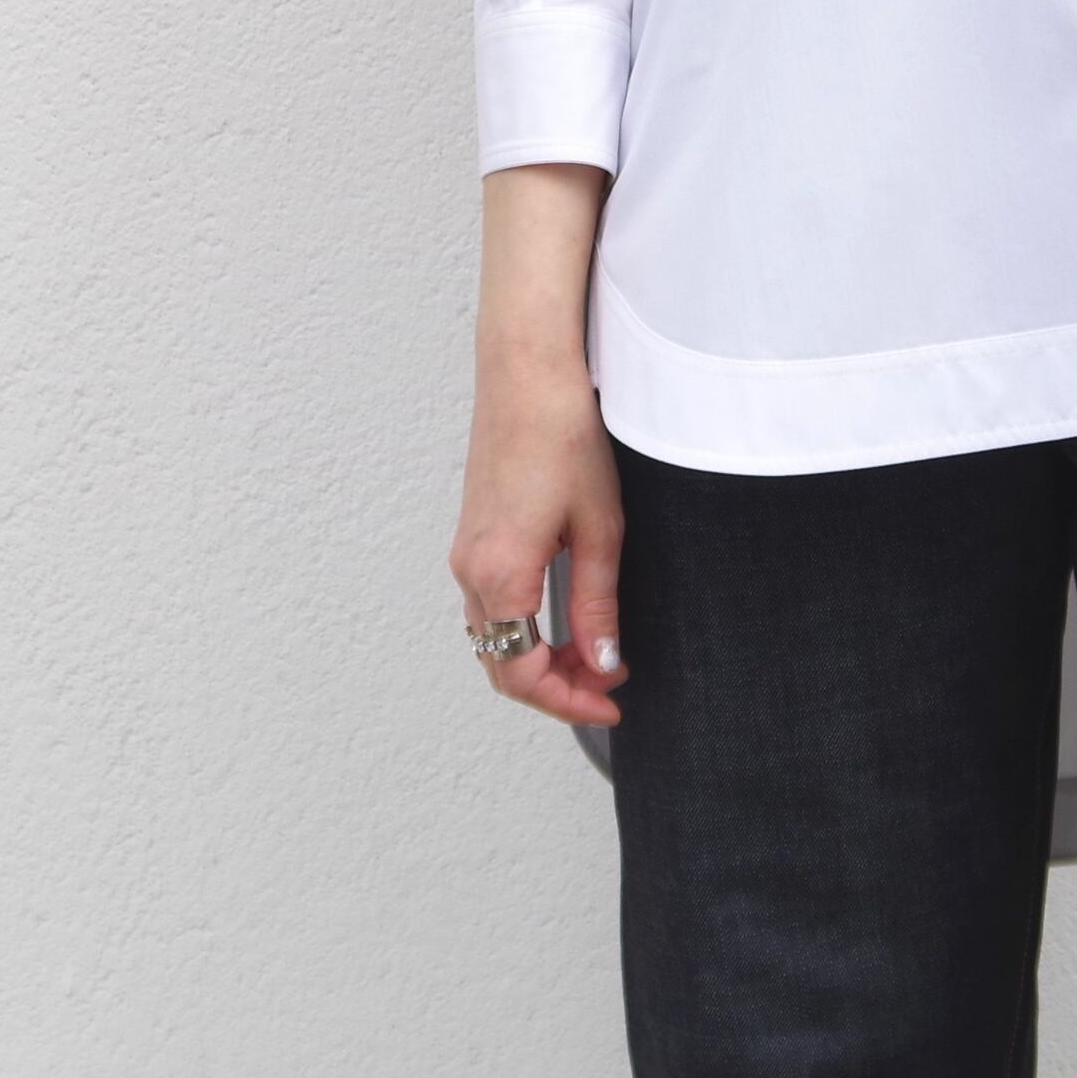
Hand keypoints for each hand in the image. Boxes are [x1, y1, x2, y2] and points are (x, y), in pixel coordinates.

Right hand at [448, 350, 628, 726]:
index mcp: (499, 575)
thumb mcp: (600, 528)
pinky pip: (488, 608)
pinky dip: (522, 630)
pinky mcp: (472, 537)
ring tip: (594, 656)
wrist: (527, 374)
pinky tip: (563, 621)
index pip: (522, 673)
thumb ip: (598, 605)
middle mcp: (469, 572)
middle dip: (554, 688)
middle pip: (500, 666)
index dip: (568, 702)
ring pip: (492, 639)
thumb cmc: (566, 437)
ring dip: (538, 660)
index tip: (612, 703)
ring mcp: (464, 555)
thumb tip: (602, 664)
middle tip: (608, 686)